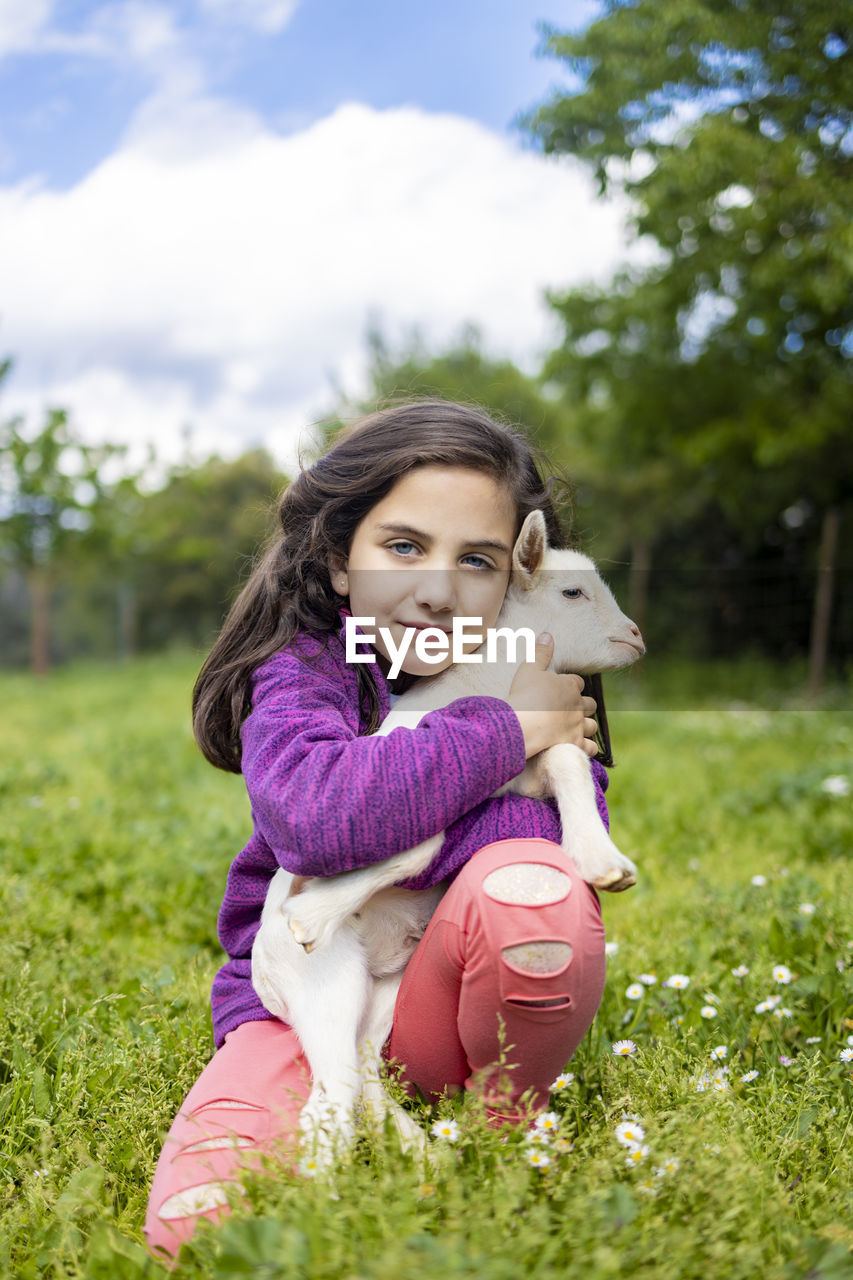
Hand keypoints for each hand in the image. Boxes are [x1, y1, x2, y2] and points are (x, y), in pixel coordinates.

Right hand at [508, 633, 598, 759]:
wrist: (521, 724)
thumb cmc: (524, 695)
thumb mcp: (529, 668)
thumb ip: (540, 652)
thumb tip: (548, 635)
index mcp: (569, 686)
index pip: (579, 682)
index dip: (572, 685)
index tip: (564, 688)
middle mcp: (578, 706)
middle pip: (590, 704)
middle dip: (584, 705)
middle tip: (573, 708)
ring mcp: (578, 726)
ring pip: (592, 726)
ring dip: (587, 725)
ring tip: (578, 727)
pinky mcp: (574, 744)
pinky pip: (590, 747)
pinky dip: (588, 747)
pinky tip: (582, 746)